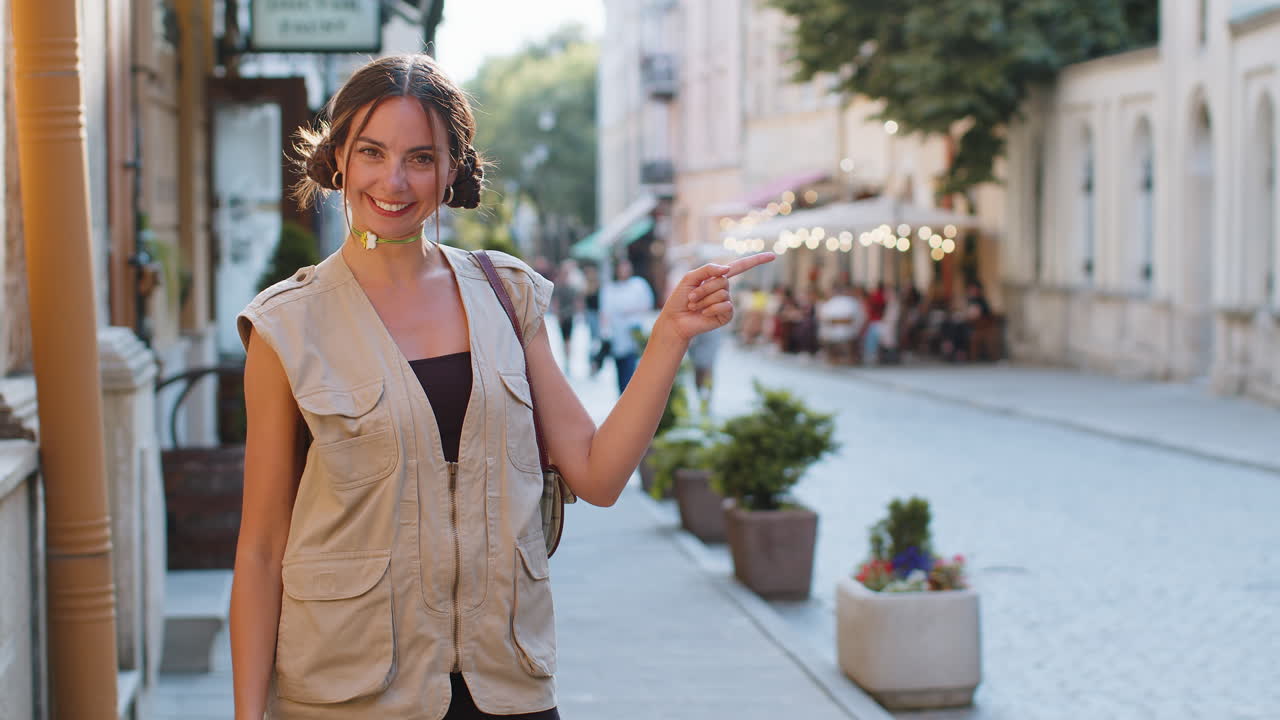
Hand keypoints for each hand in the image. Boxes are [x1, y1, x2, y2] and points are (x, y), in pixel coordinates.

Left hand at [656, 253, 775, 342]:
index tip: (772, 256)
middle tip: (692, 297)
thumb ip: (708, 269)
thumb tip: (728, 269)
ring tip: (695, 305)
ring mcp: (727, 303)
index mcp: (718, 277)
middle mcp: (724, 289)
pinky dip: (710, 309)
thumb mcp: (691, 277)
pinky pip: (724, 306)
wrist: (675, 320)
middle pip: (723, 280)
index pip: (740, 266)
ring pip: (722, 293)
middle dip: (704, 288)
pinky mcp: (726, 316)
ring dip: (704, 299)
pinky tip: (703, 313)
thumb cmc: (680, 298)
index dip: (756, 261)